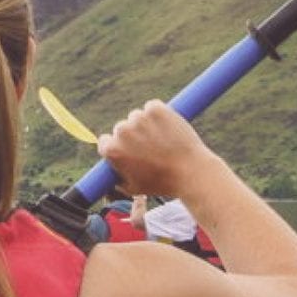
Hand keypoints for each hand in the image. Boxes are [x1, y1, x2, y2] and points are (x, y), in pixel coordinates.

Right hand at [96, 101, 220, 198]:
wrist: (190, 171)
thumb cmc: (162, 183)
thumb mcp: (133, 188)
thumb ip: (118, 181)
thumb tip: (112, 177)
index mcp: (113, 150)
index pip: (105, 141)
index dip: (118, 146)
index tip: (129, 150)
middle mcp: (122, 131)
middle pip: (121, 128)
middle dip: (133, 136)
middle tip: (150, 147)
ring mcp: (139, 118)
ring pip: (138, 117)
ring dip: (146, 124)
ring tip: (163, 141)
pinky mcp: (155, 108)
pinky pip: (152, 107)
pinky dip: (159, 114)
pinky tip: (168, 129)